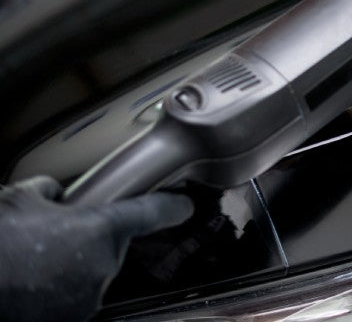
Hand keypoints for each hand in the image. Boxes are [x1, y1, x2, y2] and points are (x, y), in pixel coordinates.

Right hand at [0, 176, 193, 321]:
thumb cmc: (0, 239)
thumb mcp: (25, 197)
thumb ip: (54, 191)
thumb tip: (59, 195)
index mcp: (100, 229)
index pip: (151, 213)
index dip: (172, 206)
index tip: (185, 205)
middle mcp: (103, 265)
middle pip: (110, 243)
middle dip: (87, 237)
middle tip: (52, 234)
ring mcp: (88, 296)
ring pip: (91, 270)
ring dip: (72, 263)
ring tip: (36, 259)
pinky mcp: (73, 316)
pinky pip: (75, 294)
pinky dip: (60, 286)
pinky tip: (34, 278)